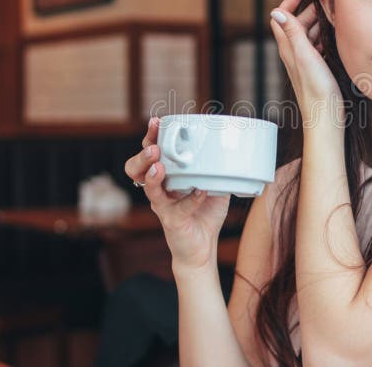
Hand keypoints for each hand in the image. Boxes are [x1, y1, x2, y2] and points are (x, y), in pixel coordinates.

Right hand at [124, 118, 230, 272]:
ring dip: (153, 174)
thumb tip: (235, 148)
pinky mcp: (171, 221)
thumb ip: (218, 169)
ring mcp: (163, 205)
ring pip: (148, 187)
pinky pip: (177, 208)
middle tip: (154, 147)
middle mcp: (160, 189)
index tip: (156, 122)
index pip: (152, 152)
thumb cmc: (204, 214)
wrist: (202, 249)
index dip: (151, 136)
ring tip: (160, 165)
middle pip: (137, 167)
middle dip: (144, 154)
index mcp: (167, 176)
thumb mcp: (215, 185)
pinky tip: (201, 191)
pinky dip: (191, 198)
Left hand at [269, 0, 342, 124]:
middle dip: (307, 11)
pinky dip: (322, 39)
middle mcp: (293, 54)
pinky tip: (334, 41)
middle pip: (295, 25)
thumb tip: (277, 10)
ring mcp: (303, 63)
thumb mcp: (306, 56)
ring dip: (316, 25)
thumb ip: (293, 33)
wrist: (325, 118)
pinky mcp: (313, 71)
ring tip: (332, 18)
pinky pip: (315, 49)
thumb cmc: (317, 90)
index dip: (288, 3)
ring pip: (306, 37)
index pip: (280, 19)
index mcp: (288, 48)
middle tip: (325, 4)